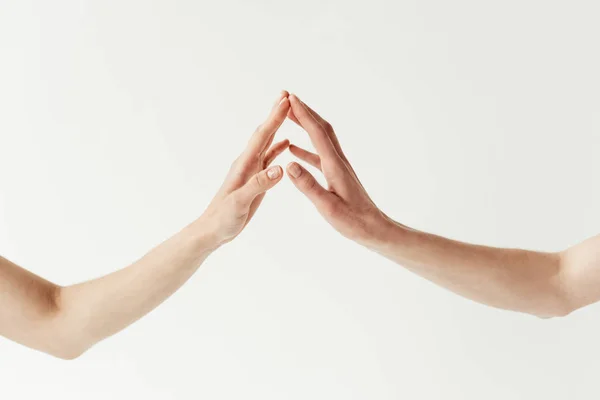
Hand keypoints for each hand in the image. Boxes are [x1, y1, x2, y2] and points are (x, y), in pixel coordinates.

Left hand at [200, 92, 290, 245]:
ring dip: (277, 126)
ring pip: (267, 142)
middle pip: (264, 133)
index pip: (262, 136)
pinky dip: (278, 146)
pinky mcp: (256, 179)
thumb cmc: (223, 218)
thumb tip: (279, 168)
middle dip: (275, 115)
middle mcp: (248, 163)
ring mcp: (252, 170)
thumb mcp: (240, 202)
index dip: (274, 118)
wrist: (213, 230)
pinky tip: (286, 142)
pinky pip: (269, 158)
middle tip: (286, 95)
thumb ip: (259, 184)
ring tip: (288, 111)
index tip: (285, 101)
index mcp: (244, 165)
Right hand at [285, 94, 392, 246]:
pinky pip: (319, 154)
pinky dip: (305, 147)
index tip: (290, 98)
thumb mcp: (327, 206)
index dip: (303, 114)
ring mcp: (338, 167)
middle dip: (304, 111)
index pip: (317, 133)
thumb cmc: (352, 222)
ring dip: (305, 124)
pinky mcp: (337, 175)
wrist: (374, 229)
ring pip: (321, 138)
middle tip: (287, 98)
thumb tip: (289, 164)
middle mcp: (337, 161)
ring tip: (288, 116)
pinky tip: (293, 150)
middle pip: (321, 128)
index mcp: (334, 166)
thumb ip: (308, 185)